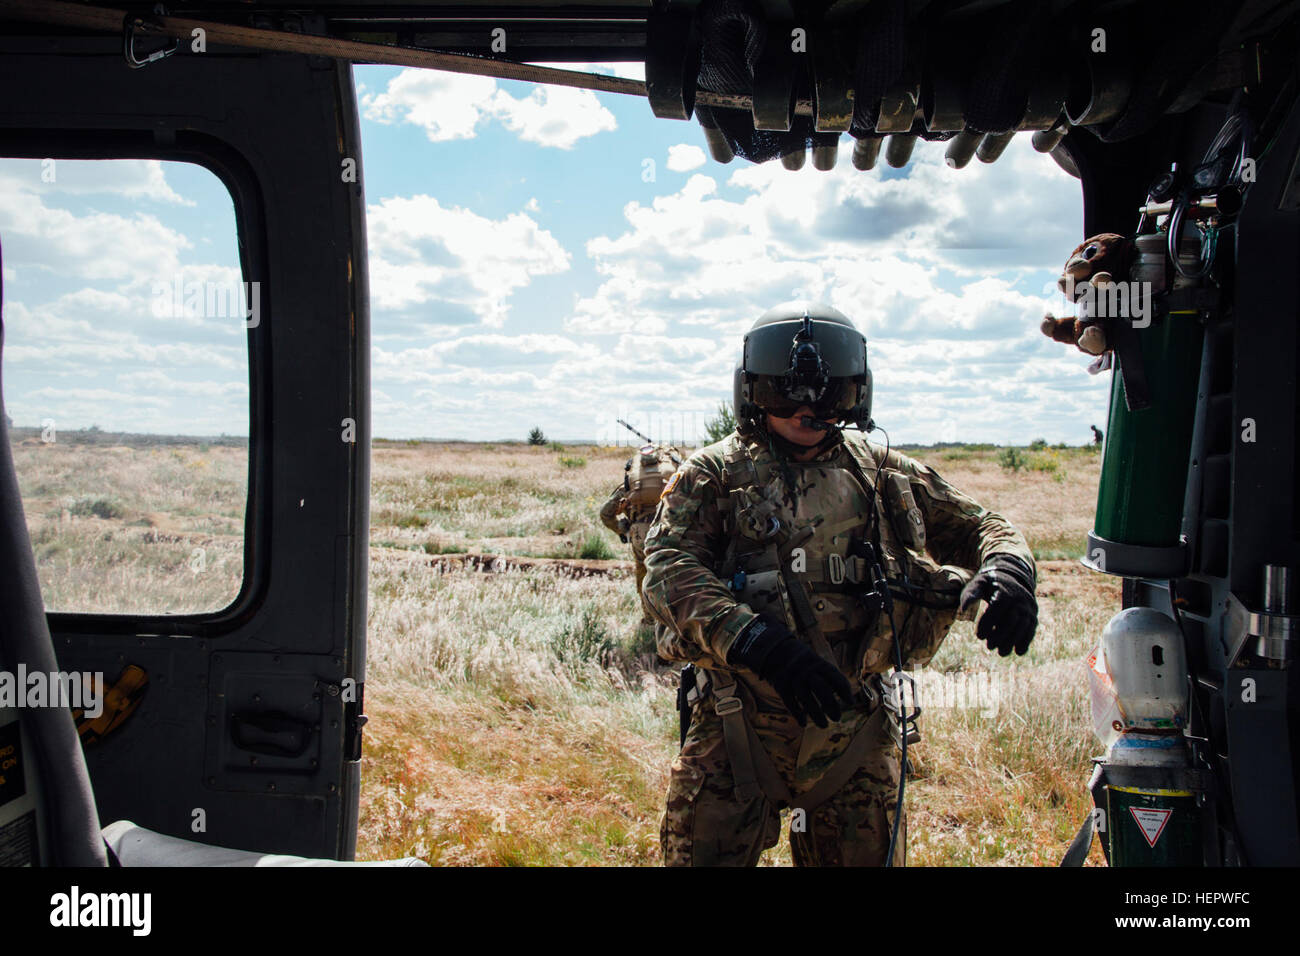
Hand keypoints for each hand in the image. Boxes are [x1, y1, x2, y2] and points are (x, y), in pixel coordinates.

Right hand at [727, 616, 854, 727]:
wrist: (774, 649)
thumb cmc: (802, 660)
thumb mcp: (815, 661)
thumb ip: (828, 675)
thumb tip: (846, 693)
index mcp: (818, 663)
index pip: (835, 677)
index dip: (844, 690)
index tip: (851, 702)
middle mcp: (807, 670)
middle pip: (822, 690)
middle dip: (831, 706)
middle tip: (837, 718)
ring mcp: (793, 678)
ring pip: (807, 699)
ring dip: (816, 715)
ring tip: (824, 725)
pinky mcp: (781, 685)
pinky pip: (790, 702)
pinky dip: (797, 714)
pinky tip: (804, 723)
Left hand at [959, 554, 1037, 655]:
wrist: (1012, 577)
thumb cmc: (990, 583)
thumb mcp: (979, 583)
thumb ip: (971, 594)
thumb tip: (962, 609)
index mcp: (1003, 591)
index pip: (996, 609)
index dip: (987, 624)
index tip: (979, 636)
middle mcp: (1018, 599)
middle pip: (1011, 620)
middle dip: (1000, 636)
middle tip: (989, 647)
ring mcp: (1027, 607)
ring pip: (1023, 626)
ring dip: (1013, 642)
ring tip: (1002, 653)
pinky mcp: (1032, 614)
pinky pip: (1032, 628)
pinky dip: (1027, 640)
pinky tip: (1019, 652)